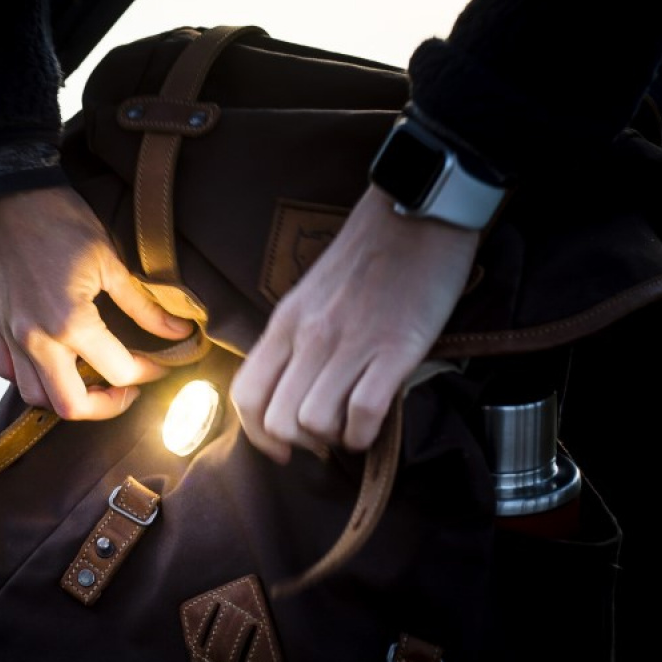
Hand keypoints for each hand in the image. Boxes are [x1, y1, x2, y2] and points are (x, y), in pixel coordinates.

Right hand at [0, 185, 192, 418]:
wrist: (9, 195)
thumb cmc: (61, 221)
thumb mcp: (110, 261)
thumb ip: (144, 305)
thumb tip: (179, 331)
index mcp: (70, 323)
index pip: (119, 370)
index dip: (149, 373)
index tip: (163, 363)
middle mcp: (36, 339)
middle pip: (71, 406)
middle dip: (107, 406)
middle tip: (129, 389)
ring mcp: (11, 336)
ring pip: (35, 397)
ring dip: (67, 397)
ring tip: (93, 379)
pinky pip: (9, 372)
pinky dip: (32, 378)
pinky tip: (54, 362)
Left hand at [230, 185, 478, 462]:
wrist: (415, 213)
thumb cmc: (366, 256)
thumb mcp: (311, 294)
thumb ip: (297, 337)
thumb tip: (294, 390)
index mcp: (285, 322)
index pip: (246, 395)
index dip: (257, 434)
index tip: (280, 448)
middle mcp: (310, 336)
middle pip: (278, 420)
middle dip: (300, 443)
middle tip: (325, 434)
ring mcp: (352, 343)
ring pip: (315, 423)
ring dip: (333, 439)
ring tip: (351, 425)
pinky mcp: (396, 349)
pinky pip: (364, 414)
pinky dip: (366, 434)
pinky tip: (374, 423)